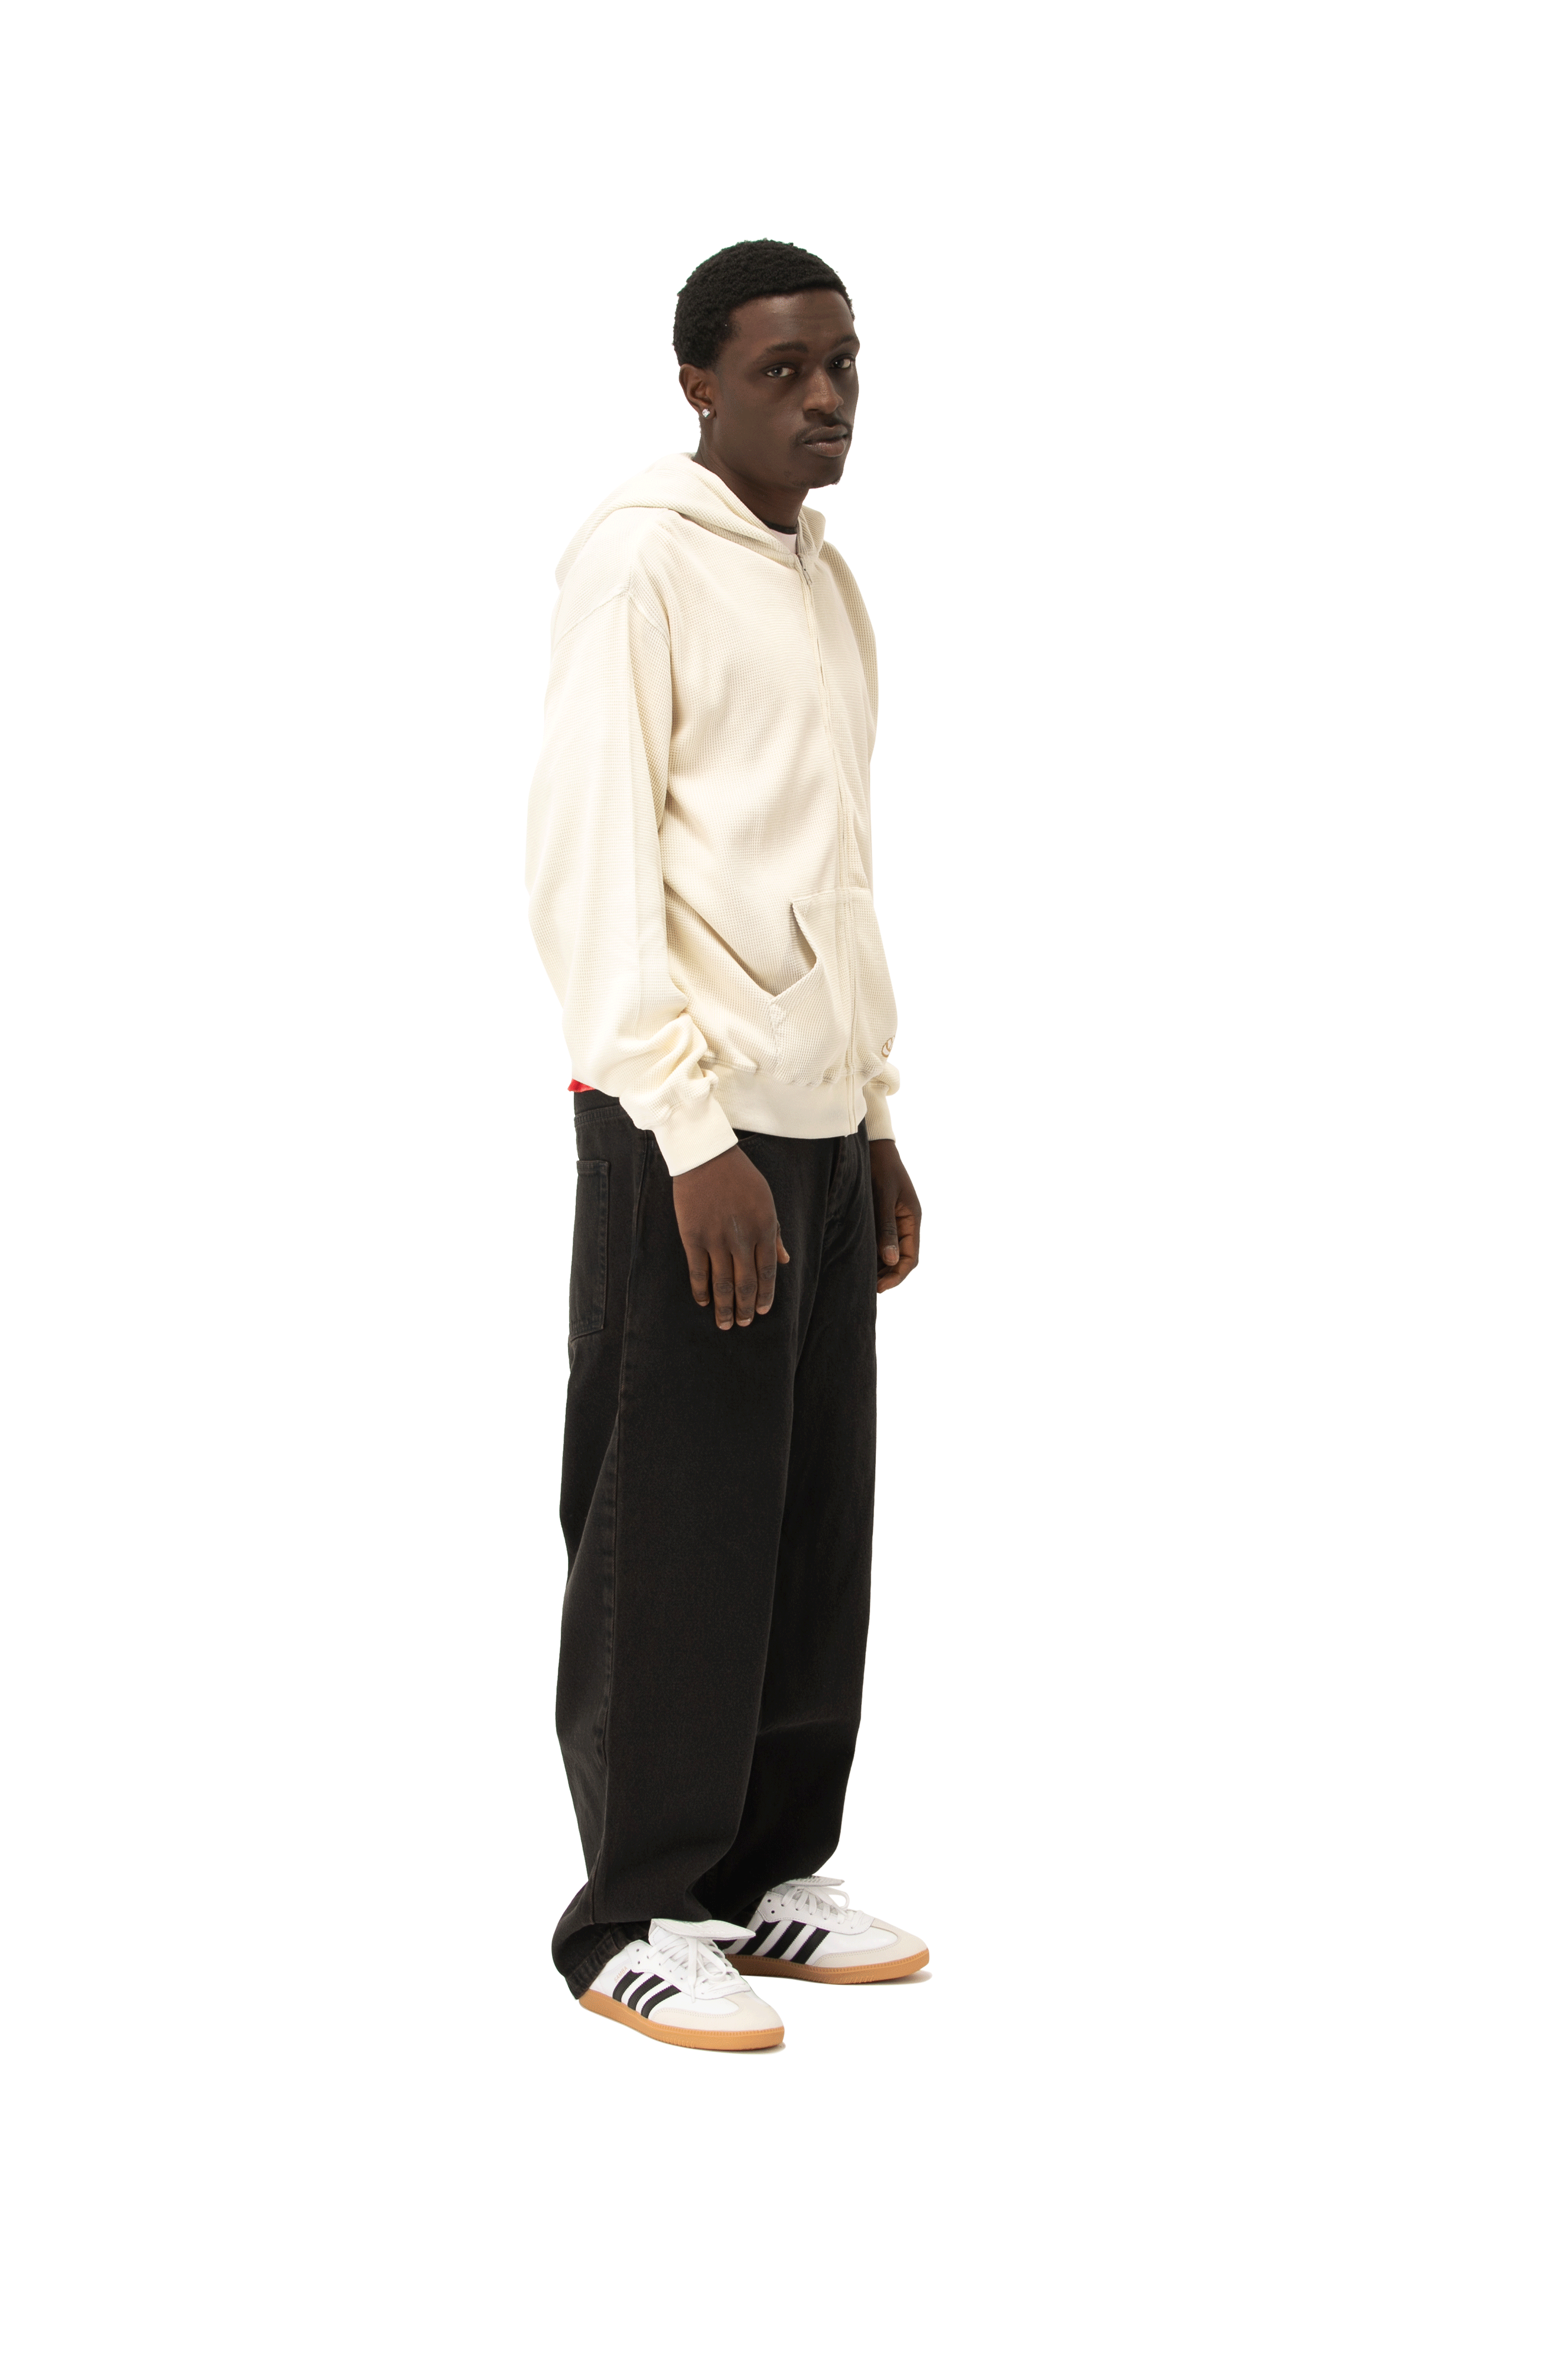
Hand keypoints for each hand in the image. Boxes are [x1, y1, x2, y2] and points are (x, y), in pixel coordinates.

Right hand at [673, 1146, 789, 1330]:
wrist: (706, 1156)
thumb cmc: (740, 1176)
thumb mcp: (767, 1201)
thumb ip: (775, 1233)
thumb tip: (785, 1260)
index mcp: (764, 1228)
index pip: (767, 1272)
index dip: (765, 1295)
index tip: (762, 1311)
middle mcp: (742, 1238)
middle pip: (746, 1283)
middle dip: (746, 1307)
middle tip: (744, 1325)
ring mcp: (716, 1239)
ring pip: (722, 1283)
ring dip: (725, 1307)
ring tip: (726, 1324)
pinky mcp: (693, 1237)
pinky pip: (698, 1271)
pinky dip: (701, 1290)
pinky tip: (704, 1302)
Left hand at [869, 1139, 921, 1292]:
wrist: (875, 1147)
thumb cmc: (880, 1169)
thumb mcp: (883, 1198)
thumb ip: (887, 1228)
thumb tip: (891, 1260)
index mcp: (912, 1219)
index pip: (911, 1257)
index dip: (897, 1275)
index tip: (879, 1287)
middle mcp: (907, 1223)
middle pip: (902, 1258)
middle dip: (888, 1274)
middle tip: (867, 1287)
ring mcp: (896, 1220)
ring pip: (892, 1252)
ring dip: (881, 1266)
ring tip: (862, 1278)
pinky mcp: (884, 1216)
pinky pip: (883, 1241)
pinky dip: (874, 1253)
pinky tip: (859, 1259)